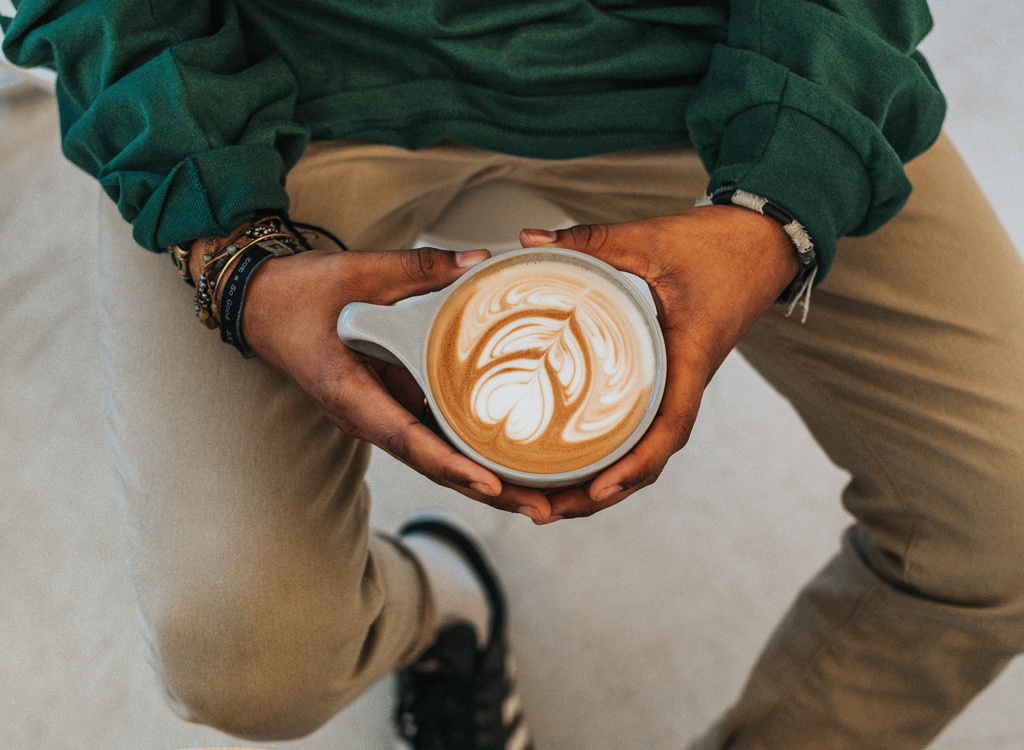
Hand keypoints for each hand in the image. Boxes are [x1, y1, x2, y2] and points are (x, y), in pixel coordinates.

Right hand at [190, 240, 554, 520]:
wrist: (259, 304)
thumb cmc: (297, 294)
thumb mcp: (356, 272)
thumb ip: (418, 268)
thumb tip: (479, 261)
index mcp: (352, 394)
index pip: (407, 440)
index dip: (450, 464)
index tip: (491, 484)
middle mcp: (367, 416)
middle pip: (433, 464)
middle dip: (486, 490)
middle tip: (541, 508)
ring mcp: (379, 414)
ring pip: (436, 456)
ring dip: (483, 478)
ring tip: (537, 494)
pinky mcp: (389, 403)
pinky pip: (432, 432)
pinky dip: (468, 449)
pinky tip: (509, 453)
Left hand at [519, 205, 800, 519]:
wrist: (762, 242)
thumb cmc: (717, 244)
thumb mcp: (651, 239)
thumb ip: (590, 239)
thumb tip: (526, 240)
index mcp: (690, 359)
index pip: (670, 427)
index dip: (634, 465)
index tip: (596, 490)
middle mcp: (686, 384)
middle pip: (649, 461)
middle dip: (598, 495)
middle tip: (541, 512)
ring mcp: (677, 385)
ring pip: (644, 452)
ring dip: (601, 485)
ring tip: (545, 503)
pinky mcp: (668, 379)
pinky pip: (641, 429)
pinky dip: (610, 456)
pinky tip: (569, 464)